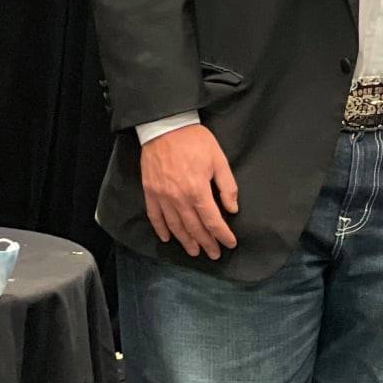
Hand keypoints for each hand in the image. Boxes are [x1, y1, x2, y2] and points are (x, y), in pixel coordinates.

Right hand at [139, 124, 238, 259]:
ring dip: (185, 241)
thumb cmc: (196, 142)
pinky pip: (155, 216)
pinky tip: (168, 238)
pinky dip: (161, 229)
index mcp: (198, 190)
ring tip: (194, 252)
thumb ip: (227, 187)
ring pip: (174, 226)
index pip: (212, 220)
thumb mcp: (219, 160)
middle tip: (214, 255)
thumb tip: (232, 209)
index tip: (229, 244)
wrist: (166, 128)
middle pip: (194, 227)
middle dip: (206, 243)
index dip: (222, 235)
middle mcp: (178, 198)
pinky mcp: (150, 192)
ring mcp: (162, 197)